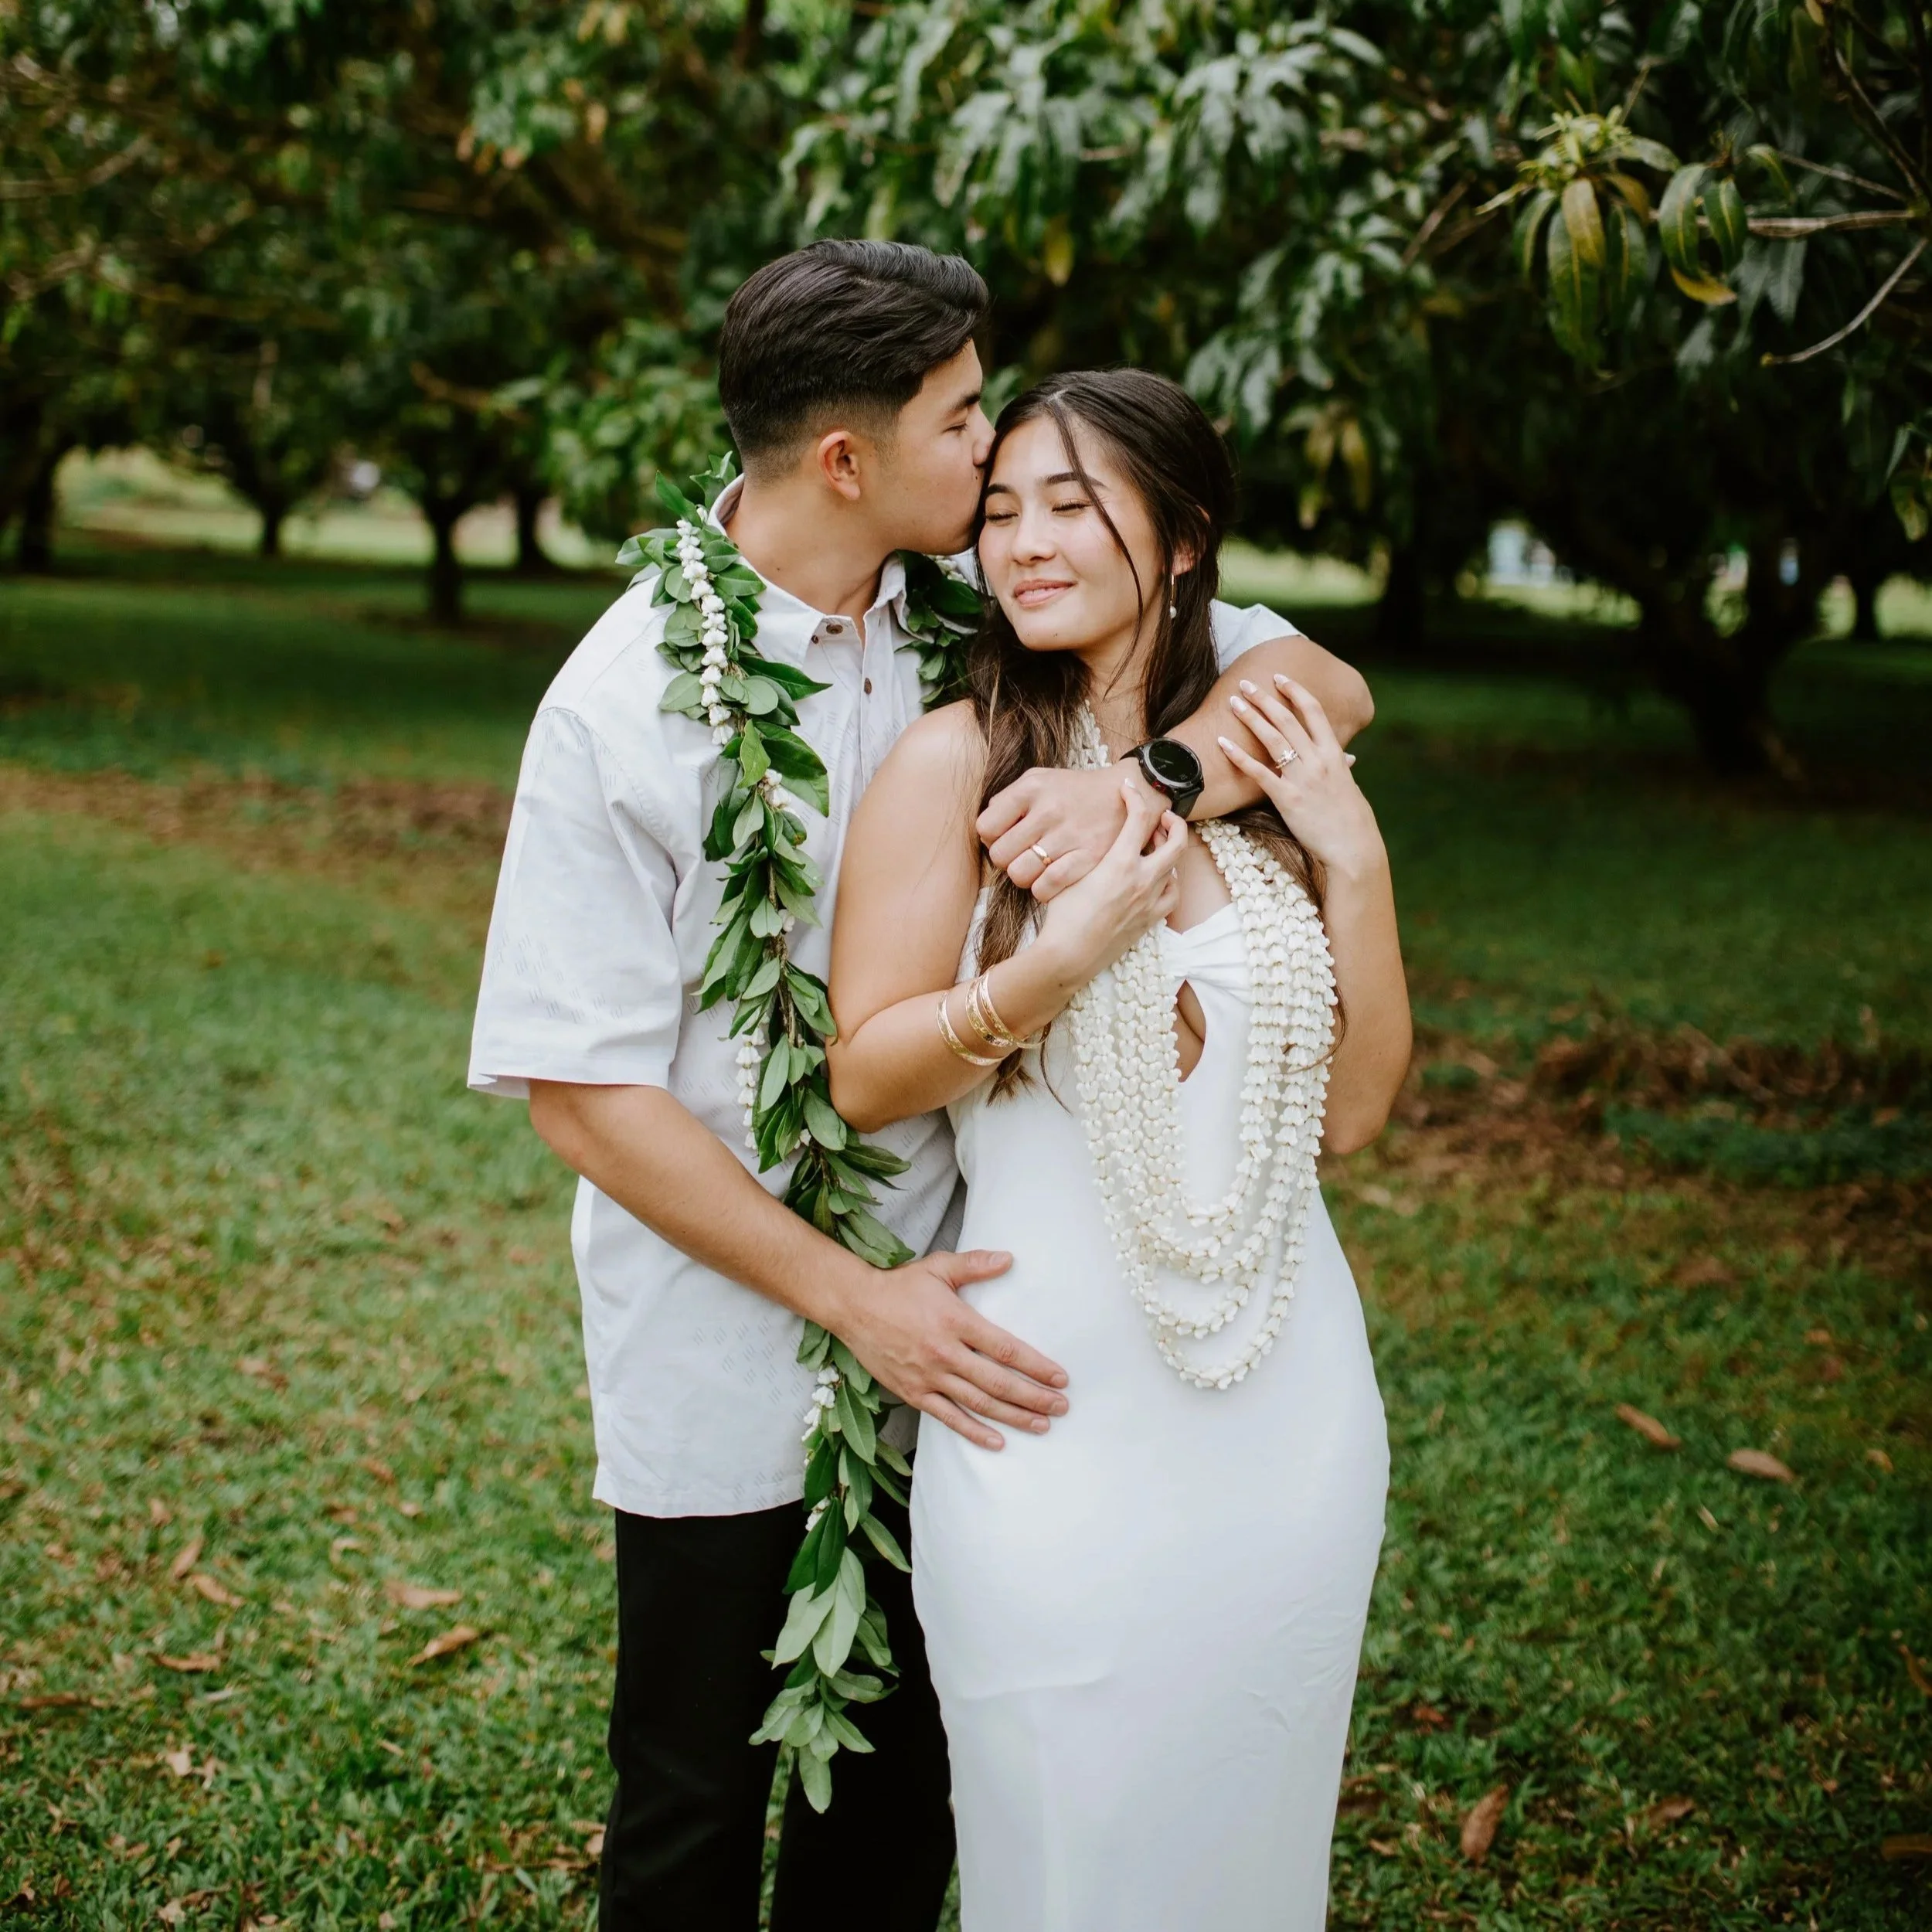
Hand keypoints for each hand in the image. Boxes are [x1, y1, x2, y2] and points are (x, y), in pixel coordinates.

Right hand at [831, 1247, 1069, 1451]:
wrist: (853, 1306)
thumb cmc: (899, 1286)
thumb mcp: (938, 1267)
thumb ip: (975, 1264)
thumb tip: (1009, 1259)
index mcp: (956, 1321)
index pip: (1005, 1349)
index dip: (1036, 1365)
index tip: (1060, 1377)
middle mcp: (945, 1353)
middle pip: (998, 1382)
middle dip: (1033, 1397)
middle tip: (1061, 1406)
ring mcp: (928, 1376)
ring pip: (978, 1403)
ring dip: (1013, 1416)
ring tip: (1041, 1425)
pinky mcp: (913, 1392)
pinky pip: (948, 1417)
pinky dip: (974, 1432)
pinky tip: (997, 1442)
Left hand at [977, 764, 1135, 901]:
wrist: (1124, 792)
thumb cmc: (1074, 790)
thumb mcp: (1039, 780)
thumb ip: (1008, 800)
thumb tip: (985, 831)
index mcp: (1032, 789)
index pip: (986, 827)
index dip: (992, 838)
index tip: (1005, 838)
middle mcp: (1048, 811)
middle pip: (1000, 855)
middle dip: (1006, 859)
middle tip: (1021, 854)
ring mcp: (1069, 836)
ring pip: (1020, 874)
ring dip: (1024, 876)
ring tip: (1036, 867)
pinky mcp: (1088, 857)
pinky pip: (1046, 887)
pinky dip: (1042, 889)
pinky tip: (1050, 879)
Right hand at [1032, 771, 1185, 981]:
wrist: (1068, 956)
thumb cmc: (1061, 917)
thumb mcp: (1065, 876)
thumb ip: (1078, 853)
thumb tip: (1072, 834)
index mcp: (1120, 863)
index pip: (1139, 818)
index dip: (1136, 797)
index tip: (1128, 789)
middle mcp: (1142, 880)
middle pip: (1175, 842)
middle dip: (1173, 823)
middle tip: (1162, 816)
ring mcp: (1150, 902)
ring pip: (1174, 869)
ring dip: (1169, 853)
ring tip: (1155, 848)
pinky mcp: (1149, 920)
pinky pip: (1171, 896)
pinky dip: (1168, 882)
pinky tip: (1156, 880)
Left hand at [1219, 674, 1386, 879]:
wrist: (1354, 849)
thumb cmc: (1351, 820)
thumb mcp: (1348, 786)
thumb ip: (1340, 768)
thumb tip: (1345, 758)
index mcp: (1335, 754)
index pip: (1314, 711)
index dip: (1296, 691)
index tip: (1280, 678)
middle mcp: (1319, 760)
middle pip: (1288, 720)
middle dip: (1265, 698)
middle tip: (1246, 684)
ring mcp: (1303, 779)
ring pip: (1273, 739)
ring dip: (1251, 717)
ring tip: (1234, 702)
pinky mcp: (1287, 799)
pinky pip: (1259, 772)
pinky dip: (1239, 756)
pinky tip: (1222, 742)